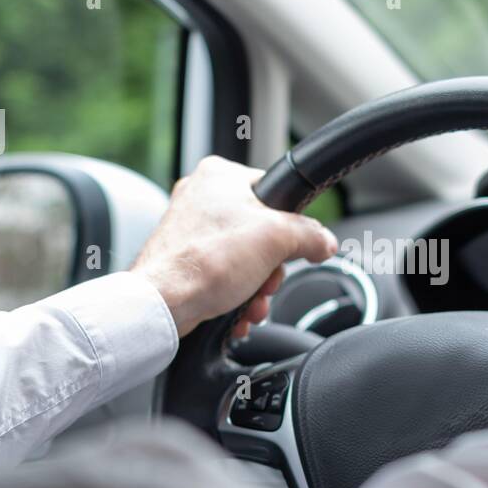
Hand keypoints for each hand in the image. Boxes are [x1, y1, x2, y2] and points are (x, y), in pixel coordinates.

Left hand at [131, 156, 337, 337]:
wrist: (162, 305)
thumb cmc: (205, 263)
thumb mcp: (277, 239)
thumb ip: (310, 235)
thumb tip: (325, 242)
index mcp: (220, 176)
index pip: (275, 194)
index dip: (290, 226)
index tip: (293, 248)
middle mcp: (200, 197)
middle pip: (261, 233)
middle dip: (270, 269)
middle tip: (267, 281)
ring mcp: (189, 230)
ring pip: (243, 259)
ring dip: (256, 289)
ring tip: (252, 303)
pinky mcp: (183, 260)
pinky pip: (223, 276)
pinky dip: (235, 296)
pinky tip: (237, 312)